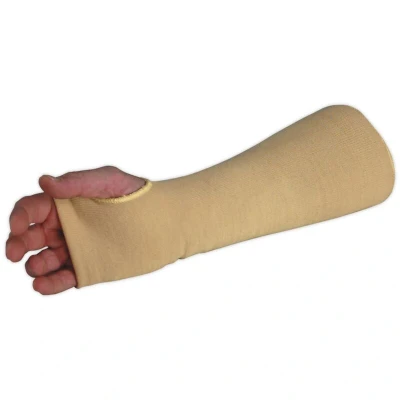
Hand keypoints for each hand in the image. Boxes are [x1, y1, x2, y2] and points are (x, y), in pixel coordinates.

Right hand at [6, 166, 144, 294]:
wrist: (160, 219)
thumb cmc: (133, 193)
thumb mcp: (106, 180)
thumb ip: (76, 182)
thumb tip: (44, 181)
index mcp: (64, 204)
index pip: (32, 209)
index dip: (19, 217)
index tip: (16, 226)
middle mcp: (65, 227)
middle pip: (31, 236)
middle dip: (18, 244)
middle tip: (15, 253)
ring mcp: (75, 248)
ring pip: (44, 260)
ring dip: (35, 265)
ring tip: (36, 268)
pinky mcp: (87, 266)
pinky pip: (64, 277)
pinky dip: (50, 284)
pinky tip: (42, 285)